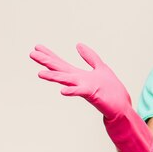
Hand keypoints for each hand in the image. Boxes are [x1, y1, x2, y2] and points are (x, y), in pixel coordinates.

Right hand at [30, 43, 152, 151]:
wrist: (120, 107)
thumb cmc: (111, 90)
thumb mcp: (100, 67)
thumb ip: (90, 57)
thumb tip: (78, 44)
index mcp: (79, 75)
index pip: (61, 63)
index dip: (50, 55)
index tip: (37, 46)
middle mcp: (78, 81)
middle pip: (60, 70)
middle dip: (46, 62)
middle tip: (31, 53)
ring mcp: (84, 88)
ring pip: (66, 81)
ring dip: (54, 77)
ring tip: (39, 73)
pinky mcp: (92, 94)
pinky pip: (81, 92)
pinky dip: (72, 91)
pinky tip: (62, 91)